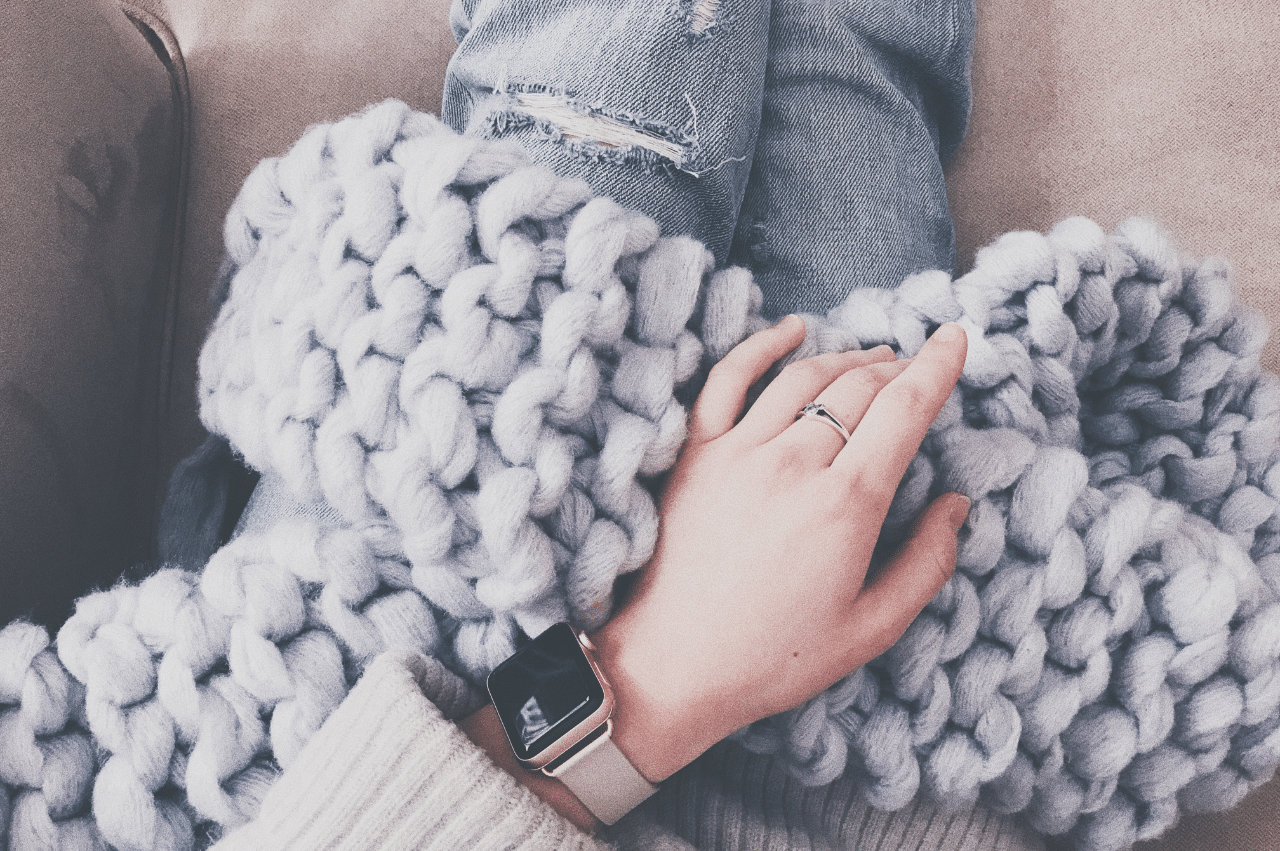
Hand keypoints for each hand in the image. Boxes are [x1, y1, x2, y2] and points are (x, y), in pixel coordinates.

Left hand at [592, 316, 970, 781]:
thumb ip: (925, 564)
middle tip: (914, 365)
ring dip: (846, 358)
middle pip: (859, 388)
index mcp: (846, 504)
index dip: (936, 366)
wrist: (670, 665)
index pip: (903, 409)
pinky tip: (791, 330)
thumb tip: (956, 505)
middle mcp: (794, 463)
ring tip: (871, 357)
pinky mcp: (696, 454)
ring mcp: (739, 452)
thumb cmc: (772, 657)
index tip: (955, 338)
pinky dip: (763, 346)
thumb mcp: (870, 629)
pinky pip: (728, 379)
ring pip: (804, 377)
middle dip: (897, 367)